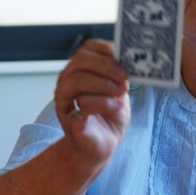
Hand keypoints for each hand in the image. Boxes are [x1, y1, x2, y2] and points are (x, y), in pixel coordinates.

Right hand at [54, 40, 130, 168]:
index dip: (106, 49)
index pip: (87, 48)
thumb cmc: (109, 116)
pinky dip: (104, 104)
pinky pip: (84, 105)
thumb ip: (120, 74)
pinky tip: (114, 107)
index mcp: (79, 70)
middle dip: (106, 67)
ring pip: (79, 81)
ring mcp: (64, 101)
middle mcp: (67, 82)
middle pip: (81, 60)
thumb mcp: (118, 89)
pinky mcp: (69, 120)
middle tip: (123, 78)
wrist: (101, 146)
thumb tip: (130, 58)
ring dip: (105, 85)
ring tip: (120, 94)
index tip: (122, 57)